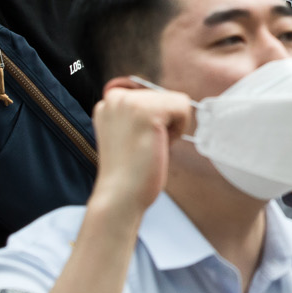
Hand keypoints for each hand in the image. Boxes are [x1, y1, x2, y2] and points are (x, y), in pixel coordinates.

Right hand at [92, 84, 196, 214]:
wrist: (119, 195)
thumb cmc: (128, 172)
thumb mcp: (126, 131)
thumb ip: (138, 113)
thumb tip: (169, 102)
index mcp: (108, 102)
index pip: (150, 96)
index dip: (154, 121)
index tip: (138, 142)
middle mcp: (116, 97)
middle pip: (164, 96)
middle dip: (163, 123)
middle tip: (144, 146)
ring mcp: (130, 102)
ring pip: (176, 100)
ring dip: (172, 126)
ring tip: (151, 145)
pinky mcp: (148, 112)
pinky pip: (183, 106)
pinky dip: (180, 128)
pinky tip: (160, 144)